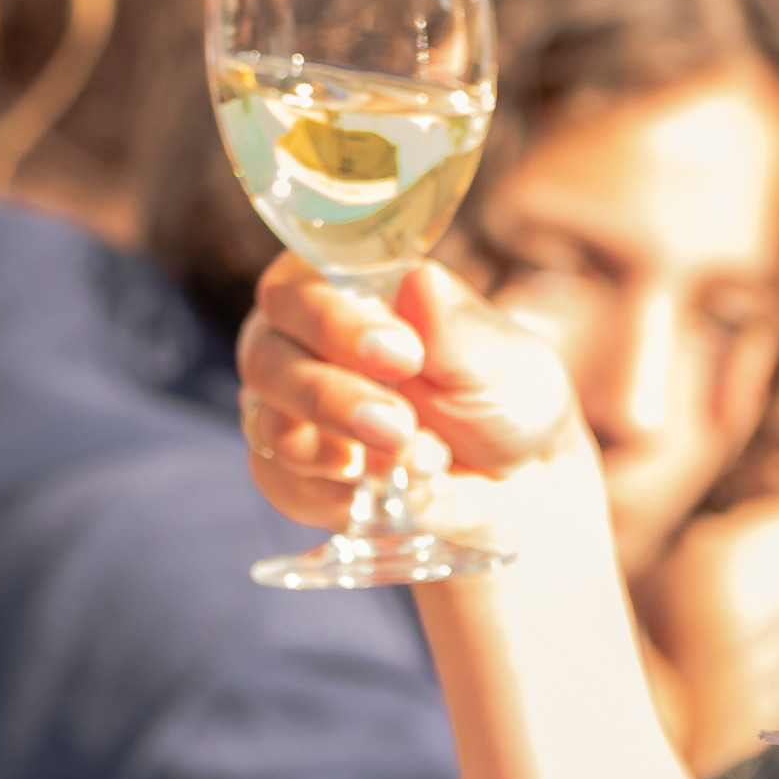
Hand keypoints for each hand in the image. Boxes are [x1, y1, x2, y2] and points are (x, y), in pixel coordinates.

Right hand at [241, 253, 588, 532]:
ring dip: (341, 452)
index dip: (336, 323)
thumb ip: (456, 330)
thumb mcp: (498, 361)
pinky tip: (390, 492)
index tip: (404, 355)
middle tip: (399, 427)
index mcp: (339, 286)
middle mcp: (295, 340)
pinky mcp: (288, 471)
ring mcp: (283, 408)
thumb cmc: (498, 393)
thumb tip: (419, 282)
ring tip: (422, 462)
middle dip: (332, 399)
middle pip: (265, 358)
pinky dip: (339, 496)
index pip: (298, 289)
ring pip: (269, 426)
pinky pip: (283, 485)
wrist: (512, 477)